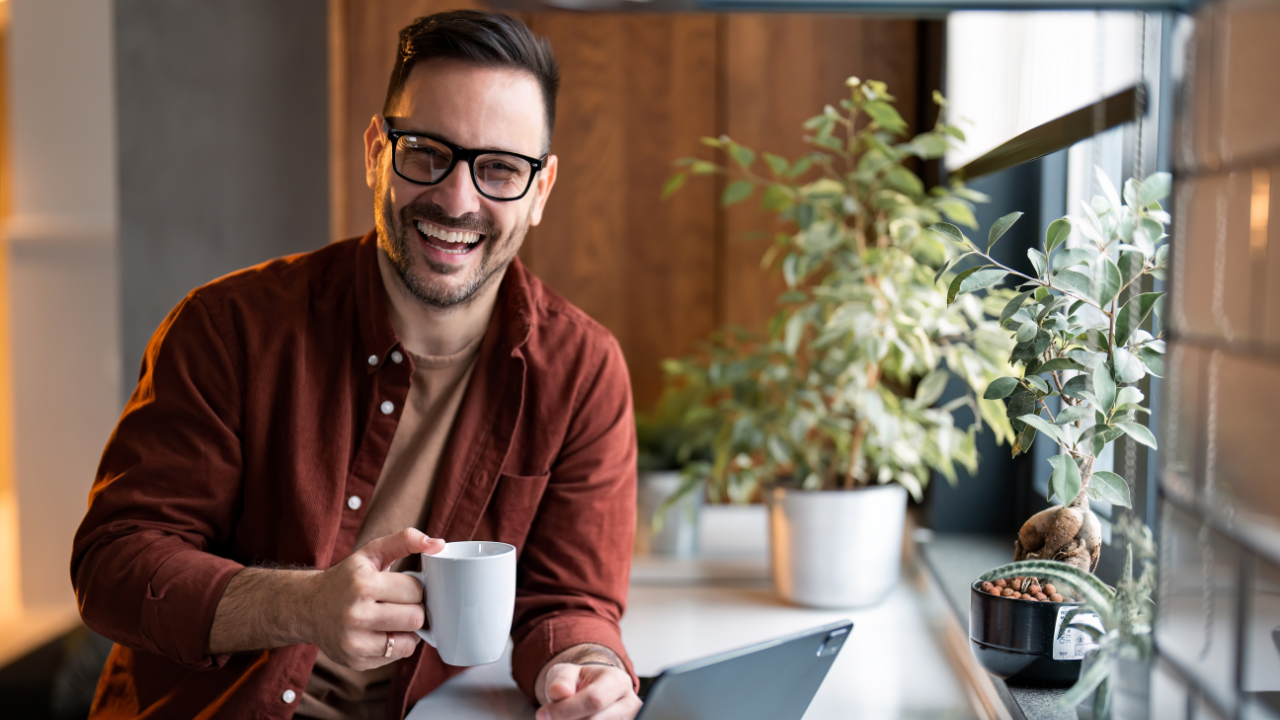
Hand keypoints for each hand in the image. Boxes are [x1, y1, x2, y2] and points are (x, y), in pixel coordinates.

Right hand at [304, 528, 444, 669]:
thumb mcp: (370, 553)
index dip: (415, 588)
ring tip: (394, 619)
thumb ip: (404, 540)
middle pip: (415, 618)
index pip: (415, 591)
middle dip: (415, 609)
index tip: (404, 587)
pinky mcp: (355, 661)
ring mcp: (354, 642)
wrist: (307, 607)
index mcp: (362, 584)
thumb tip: (438, 544)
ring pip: (409, 642)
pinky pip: (395, 657)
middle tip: (402, 604)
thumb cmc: (346, 579)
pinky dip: (396, 645)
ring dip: (408, 630)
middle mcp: (356, 615)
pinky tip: (382, 632)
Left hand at [536, 662, 641, 719]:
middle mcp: (629, 704)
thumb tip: (559, 691)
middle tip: (552, 719)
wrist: (588, 695)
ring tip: (567, 717)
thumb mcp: (566, 673)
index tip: (542, 715)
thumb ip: (561, 680)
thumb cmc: (578, 684)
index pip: (594, 700)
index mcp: (618, 681)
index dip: (565, 710)